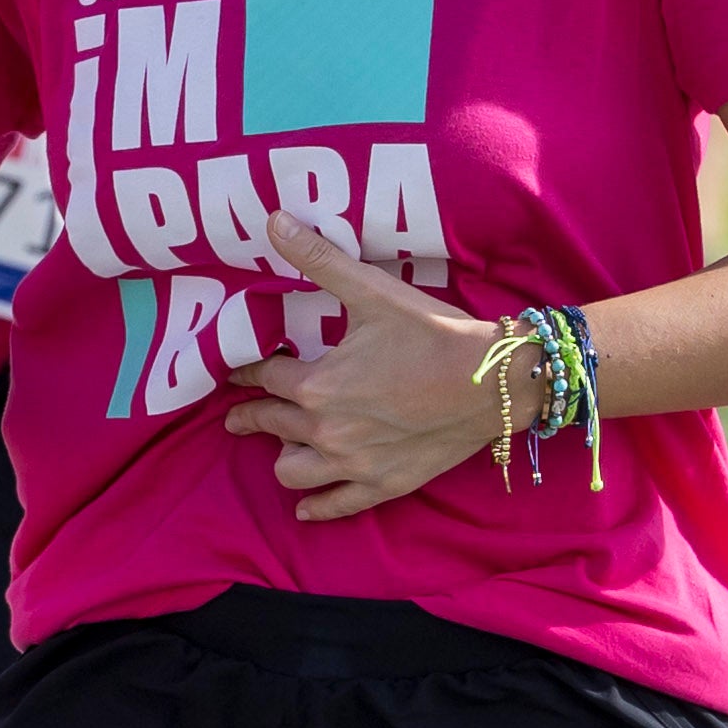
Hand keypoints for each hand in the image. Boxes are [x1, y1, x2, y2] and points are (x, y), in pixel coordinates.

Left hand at [218, 221, 512, 519]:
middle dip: (250, 417)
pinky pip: (337, 505)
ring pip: (293, 472)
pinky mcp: (384, 484)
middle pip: (271, 425)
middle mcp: (327, 431)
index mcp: (317, 386)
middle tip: (236, 417)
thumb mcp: (372, 291)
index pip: (264, 380)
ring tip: (281, 446)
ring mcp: (354, 464)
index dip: (246, 373)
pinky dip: (316, 507)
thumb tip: (273, 220)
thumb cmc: (432, 333)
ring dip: (282, 457)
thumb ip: (319, 260)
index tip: (236, 373)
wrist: (491, 380)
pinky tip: (305, 508)